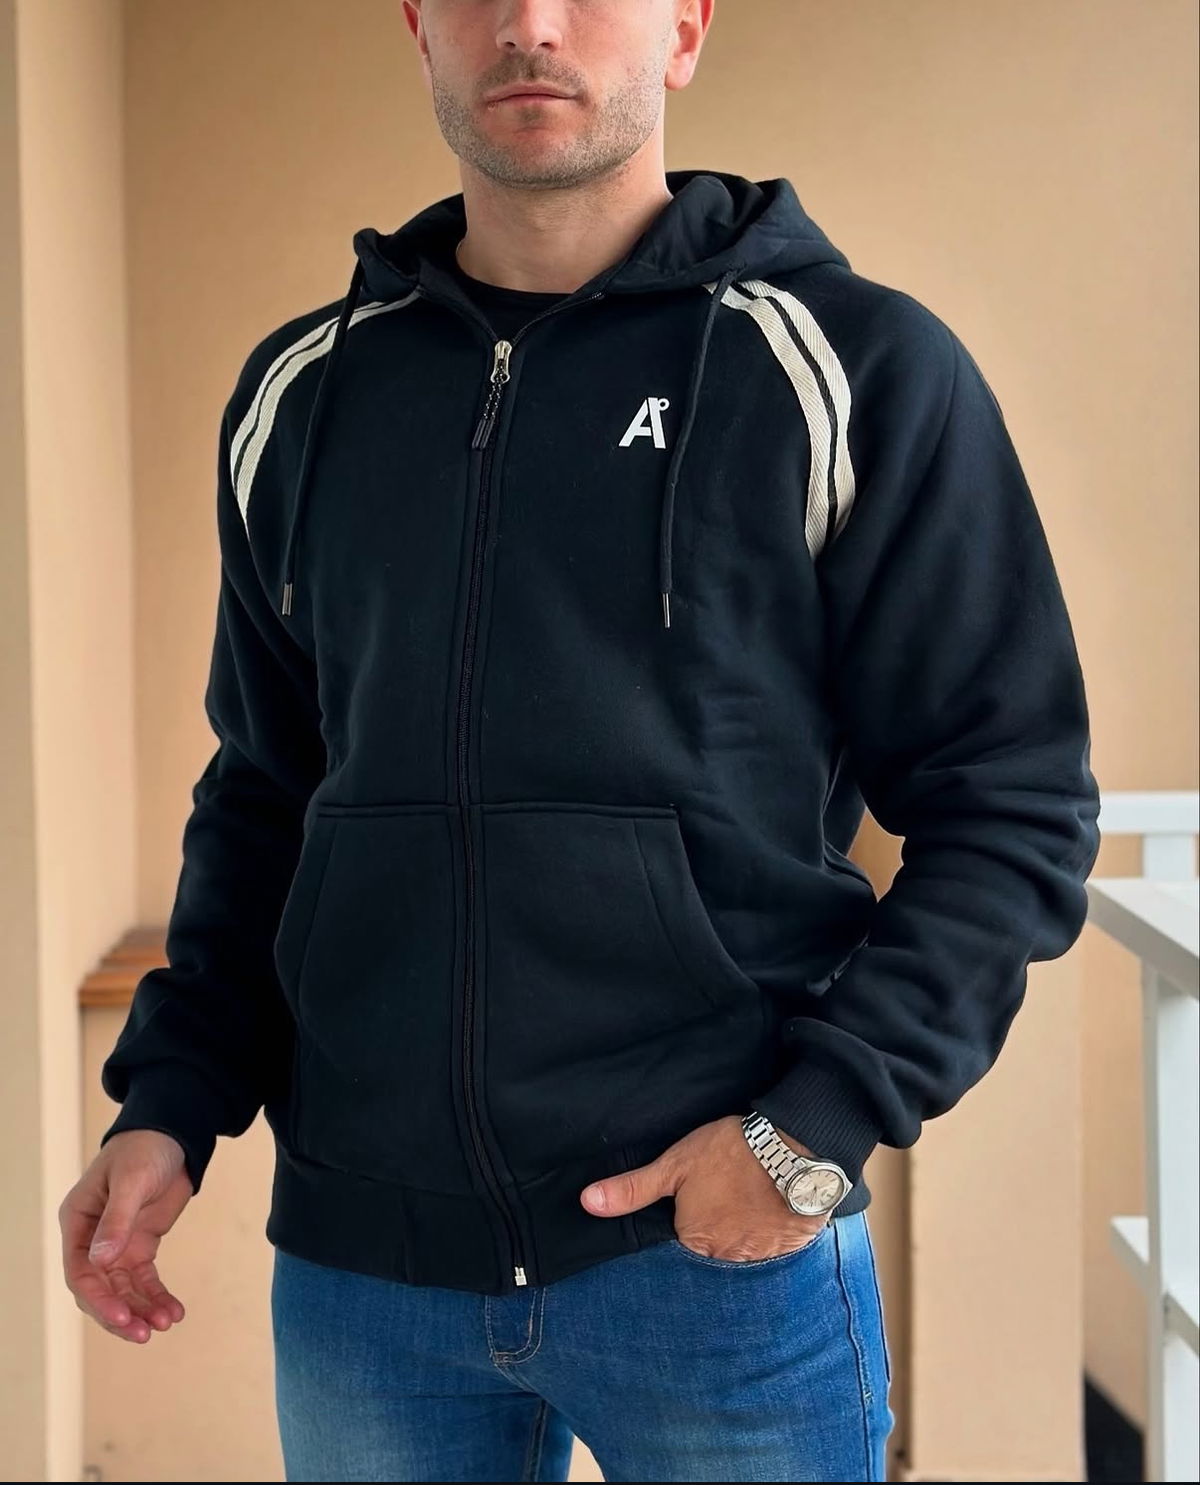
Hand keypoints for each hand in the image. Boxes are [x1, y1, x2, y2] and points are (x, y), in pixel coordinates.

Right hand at [59, 1129, 193, 1343]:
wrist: (173, 1134)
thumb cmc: (144, 1149)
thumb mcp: (132, 1180)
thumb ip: (117, 1220)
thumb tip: (100, 1261)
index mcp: (78, 1221)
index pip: (80, 1272)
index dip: (99, 1299)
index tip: (123, 1317)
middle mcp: (92, 1239)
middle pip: (98, 1290)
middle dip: (120, 1314)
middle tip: (145, 1334)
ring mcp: (116, 1245)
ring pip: (122, 1291)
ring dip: (141, 1310)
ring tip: (166, 1324)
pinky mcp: (140, 1246)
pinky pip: (145, 1281)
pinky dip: (157, 1297)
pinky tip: (174, 1311)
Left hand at [579, 1113, 828, 1260]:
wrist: (794, 1149)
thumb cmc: (729, 1152)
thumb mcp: (674, 1164)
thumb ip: (632, 1189)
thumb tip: (587, 1203)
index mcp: (692, 1239)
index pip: (683, 1235)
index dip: (690, 1212)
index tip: (701, 1193)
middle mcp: (723, 1257)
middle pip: (713, 1245)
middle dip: (717, 1224)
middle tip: (728, 1192)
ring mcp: (758, 1256)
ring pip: (743, 1246)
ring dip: (744, 1229)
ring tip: (750, 1196)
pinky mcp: (788, 1248)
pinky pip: (773, 1246)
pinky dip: (771, 1230)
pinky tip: (772, 1205)